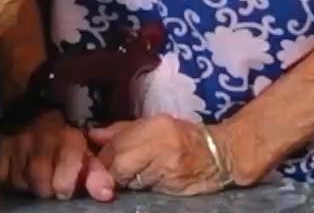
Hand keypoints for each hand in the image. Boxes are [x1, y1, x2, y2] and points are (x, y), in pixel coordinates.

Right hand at [0, 110, 114, 201]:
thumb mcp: (85, 150)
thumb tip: (104, 195)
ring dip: (27, 187)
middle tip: (49, 190)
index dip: (64, 186)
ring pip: (19, 181)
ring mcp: (17, 143)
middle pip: (38, 180)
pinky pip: (0, 175)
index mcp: (67, 139)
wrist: (34, 108)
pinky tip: (19, 176)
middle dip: (45, 191)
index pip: (63, 173)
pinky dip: (8, 181)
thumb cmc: (64, 136)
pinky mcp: (0, 146)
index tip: (65, 192)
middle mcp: (41, 140)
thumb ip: (96, 173)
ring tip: (35, 183)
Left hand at [91, 115, 232, 195]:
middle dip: (110, 170)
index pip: (116, 145)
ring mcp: (167, 171)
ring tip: (130, 174)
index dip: (102, 154)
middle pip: (120, 165)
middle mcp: (160, 148)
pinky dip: (140, 186)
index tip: (98, 158)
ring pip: (132, 180)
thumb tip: (93, 135)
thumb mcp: (152, 124)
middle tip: (109, 171)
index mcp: (154, 127)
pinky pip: (147, 189)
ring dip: (125, 179)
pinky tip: (144, 180)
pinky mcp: (172, 188)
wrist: (220, 155)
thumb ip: (122, 130)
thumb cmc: (182, 135)